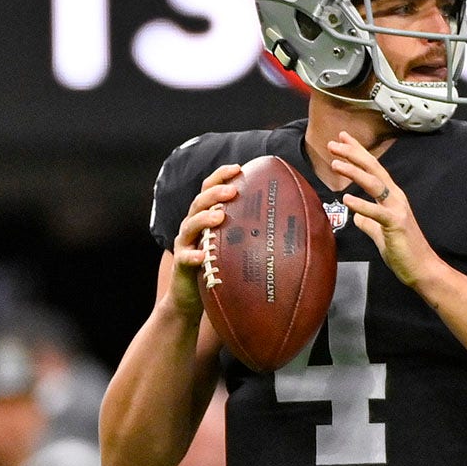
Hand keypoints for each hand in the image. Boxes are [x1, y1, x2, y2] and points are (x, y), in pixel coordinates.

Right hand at [168, 164, 240, 316]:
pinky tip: (203, 256)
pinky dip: (193, 256)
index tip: (238, 167)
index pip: (209, 189)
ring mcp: (186, 244)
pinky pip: (185, 258)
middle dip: (216, 193)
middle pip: (199, 202)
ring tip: (219, 216)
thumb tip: (285, 219)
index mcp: (205, 216)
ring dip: (204, 218)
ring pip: (191, 225)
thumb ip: (248, 230)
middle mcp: (193, 226)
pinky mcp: (182, 265)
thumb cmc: (218, 266)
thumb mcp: (233, 245)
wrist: (190, 297)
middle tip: (233, 190)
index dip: (221, 176)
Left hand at [328, 131, 441, 288]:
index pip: (372, 169)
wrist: (421, 268)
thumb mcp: (380, 233)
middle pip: (373, 169)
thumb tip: (356, 217)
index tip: (341, 139)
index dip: (357, 153)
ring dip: (354, 172)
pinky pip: (377, 212)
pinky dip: (362, 204)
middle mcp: (395, 197)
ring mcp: (397, 209)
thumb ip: (369, 222)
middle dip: (353, 154)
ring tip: (336, 164)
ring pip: (374, 184)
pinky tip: (347, 199)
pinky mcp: (395, 225)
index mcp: (391, 197)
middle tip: (333, 143)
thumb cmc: (403, 250)